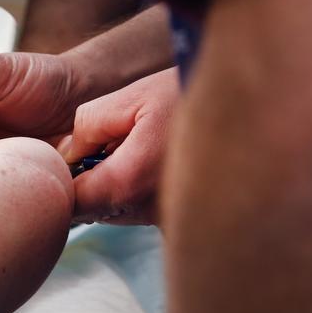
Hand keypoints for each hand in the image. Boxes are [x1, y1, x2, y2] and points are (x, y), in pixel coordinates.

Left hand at [57, 67, 179, 224]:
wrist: (249, 105)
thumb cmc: (190, 94)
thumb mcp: (131, 98)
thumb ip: (88, 125)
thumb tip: (70, 151)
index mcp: (128, 182)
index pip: (73, 202)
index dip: (62, 183)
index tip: (67, 161)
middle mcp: (147, 210)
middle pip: (95, 210)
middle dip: (89, 183)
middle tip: (104, 147)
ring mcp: (168, 218)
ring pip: (119, 211)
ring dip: (115, 187)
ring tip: (135, 149)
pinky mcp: (182, 216)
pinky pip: (144, 211)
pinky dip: (138, 191)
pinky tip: (153, 162)